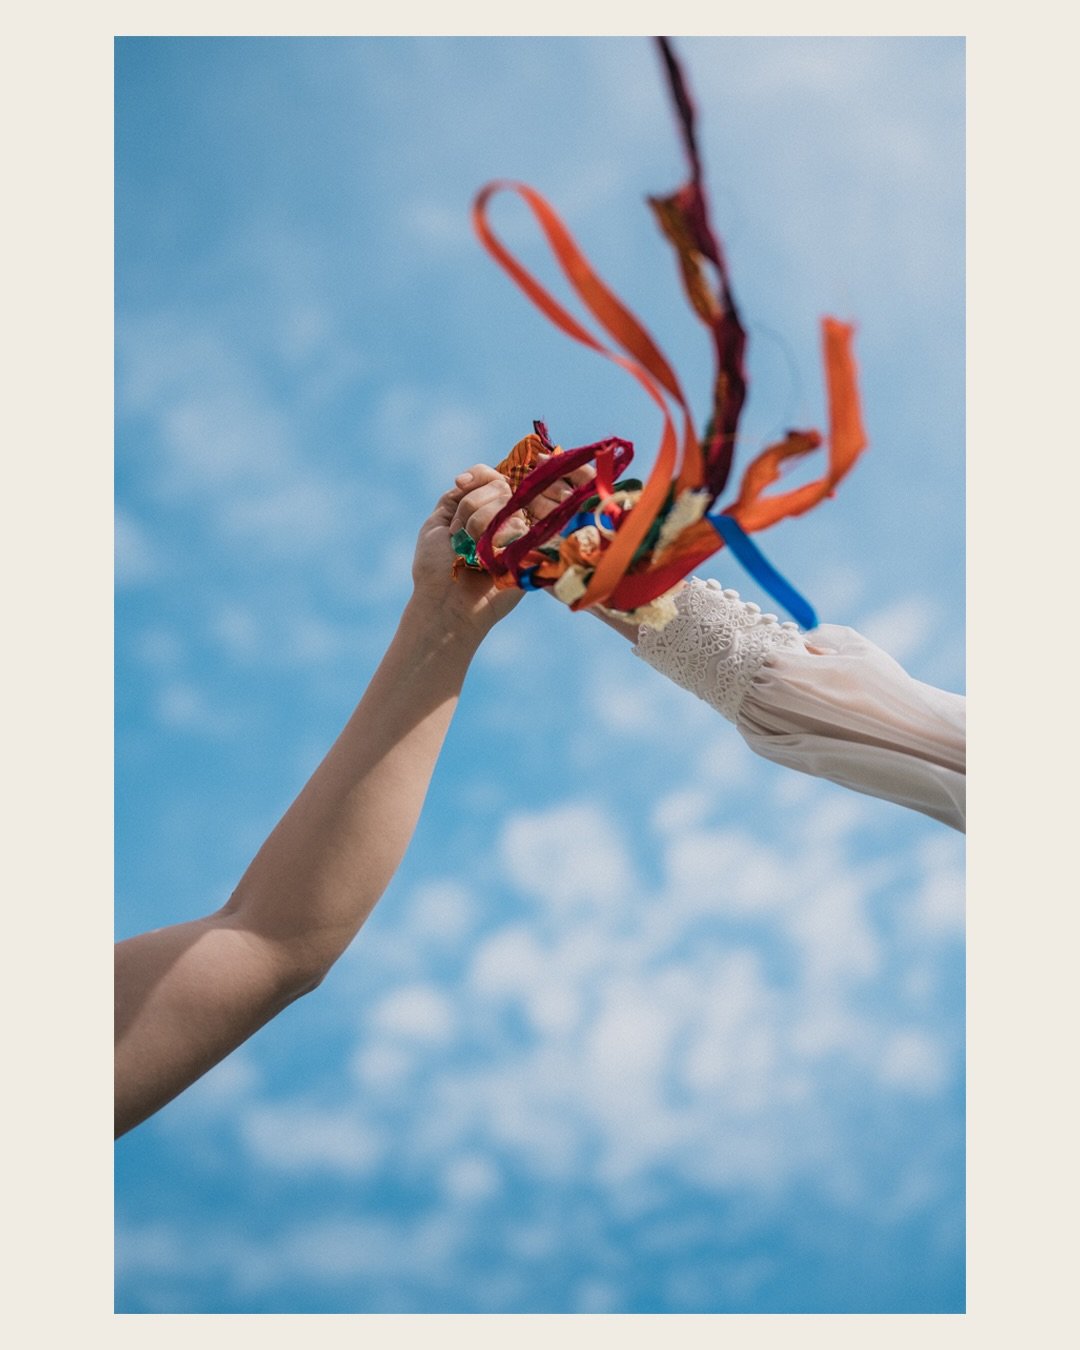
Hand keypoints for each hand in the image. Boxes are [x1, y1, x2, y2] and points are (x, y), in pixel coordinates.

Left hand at [410, 474, 522, 637]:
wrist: (444, 602)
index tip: (460, 485)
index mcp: (484, 511)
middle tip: (460, 536)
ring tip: (471, 552)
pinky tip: (487, 561)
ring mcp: (521, 536)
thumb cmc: (437, 567)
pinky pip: (519, 526)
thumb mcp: (438, 522)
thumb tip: (474, 477)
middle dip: (470, 507)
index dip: (479, 476)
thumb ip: (457, 496)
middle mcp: (506, 520)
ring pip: (506, 504)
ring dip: (477, 525)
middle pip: (499, 486)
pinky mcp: (533, 553)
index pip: (492, 476)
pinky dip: (495, 540)